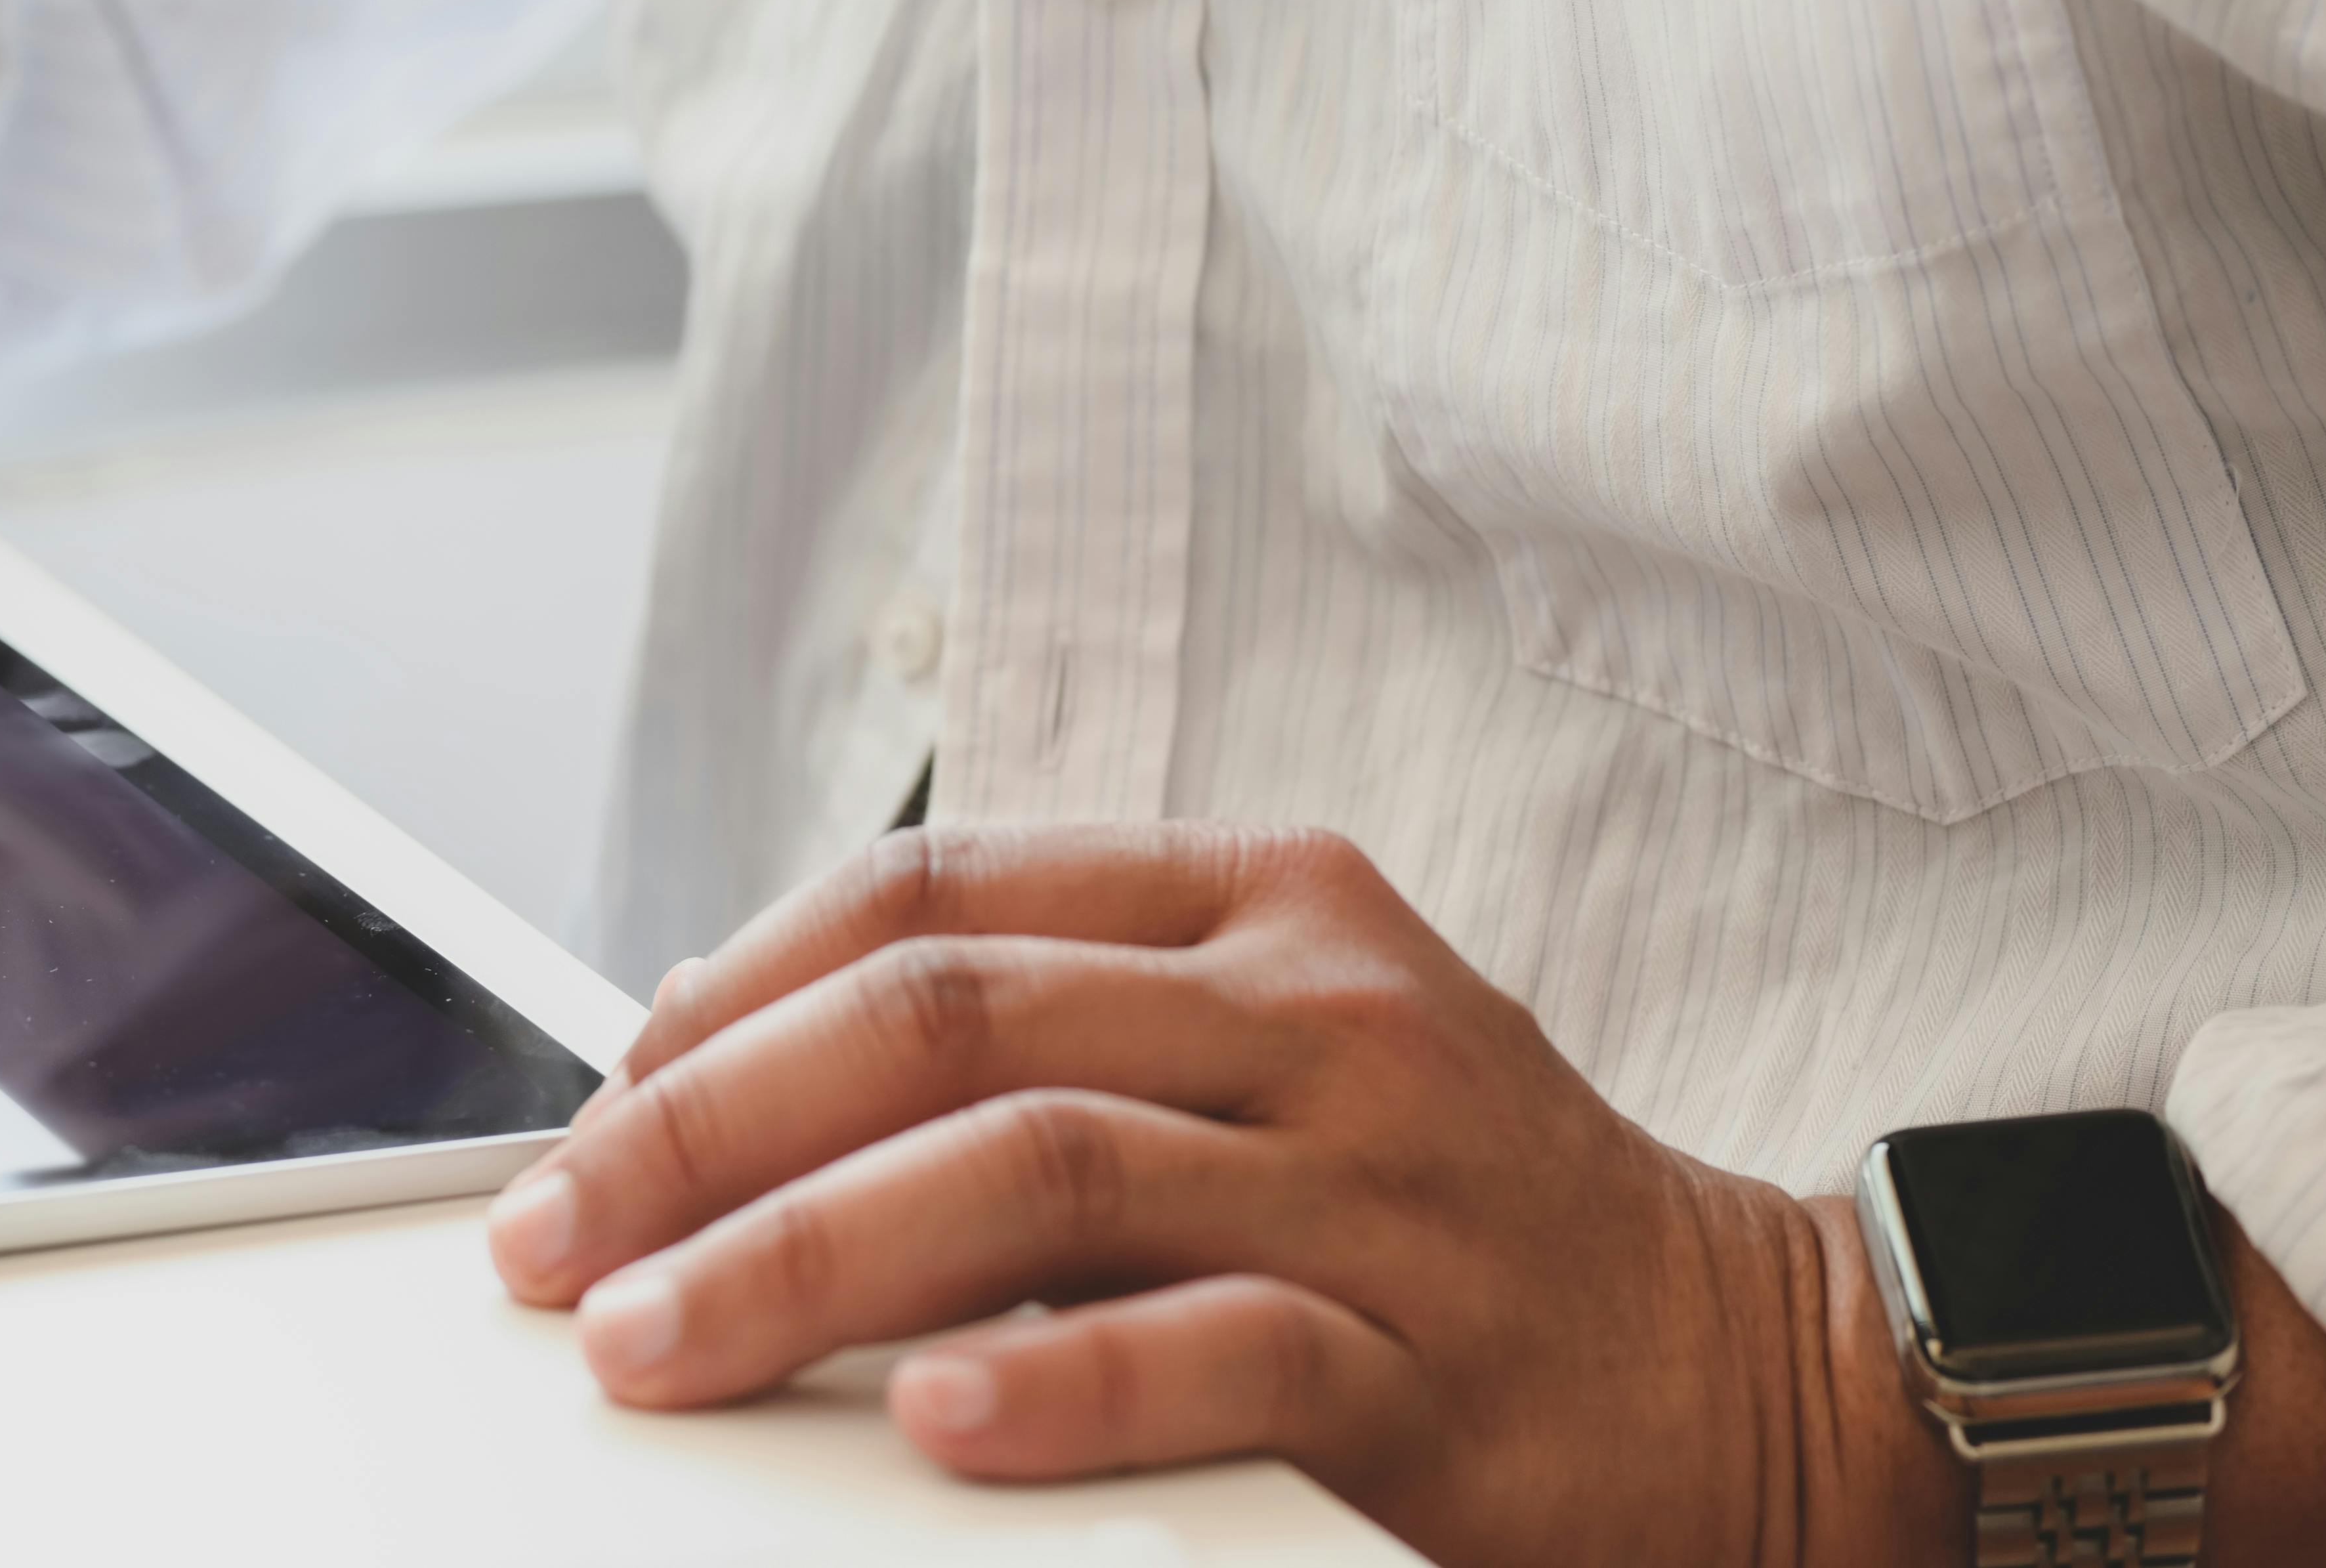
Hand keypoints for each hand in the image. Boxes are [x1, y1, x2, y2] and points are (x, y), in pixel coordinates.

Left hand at [483, 823, 1935, 1565]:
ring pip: (1039, 1171)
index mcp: (1257, 904)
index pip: (933, 897)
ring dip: (804, 1261)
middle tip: (561, 1242)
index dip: (730, 994)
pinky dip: (1054, 1388)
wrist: (1764, 1377)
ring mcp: (1384, 1183)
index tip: (598, 1110)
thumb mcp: (1268, 1065)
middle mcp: (1316, 1011)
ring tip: (656, 1341)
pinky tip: (931, 1428)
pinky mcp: (1442, 1365)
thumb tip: (732, 1075)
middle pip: (945, 1020)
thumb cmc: (1457, 1222)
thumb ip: (1052, 1043)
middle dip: (708, 1131)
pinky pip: (1221, 1352)